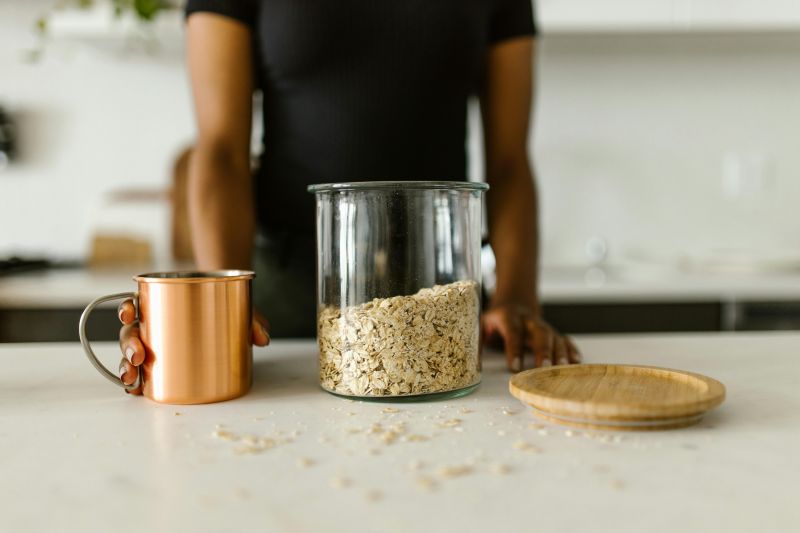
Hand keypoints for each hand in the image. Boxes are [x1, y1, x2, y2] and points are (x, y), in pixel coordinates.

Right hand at [116, 299, 269, 394]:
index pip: (137, 303)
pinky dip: (137, 382)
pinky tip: (137, 390)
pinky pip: (144, 373)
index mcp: (164, 304)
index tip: (131, 313)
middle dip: (128, 345)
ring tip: (133, 378)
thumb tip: (261, 338)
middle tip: (138, 356)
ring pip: (131, 355)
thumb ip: (251, 319)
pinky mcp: (162, 365)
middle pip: (130, 332)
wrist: (229, 313)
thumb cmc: (226, 306)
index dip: (127, 308)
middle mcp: (155, 324)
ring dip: (126, 367)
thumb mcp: (239, 308)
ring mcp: (156, 346)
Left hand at [481, 303, 580, 371]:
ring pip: (554, 337)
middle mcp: (529, 320)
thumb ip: (478, 341)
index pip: (512, 332)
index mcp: (508, 317)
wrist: (514, 302)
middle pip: (539, 333)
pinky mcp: (553, 333)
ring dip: (560, 353)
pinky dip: (571, 350)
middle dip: (543, 351)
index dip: (513, 349)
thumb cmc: (496, 319)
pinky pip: (564, 340)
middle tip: (543, 368)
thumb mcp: (482, 324)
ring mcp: (543, 326)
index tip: (514, 367)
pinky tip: (576, 362)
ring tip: (564, 368)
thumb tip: (471, 365)